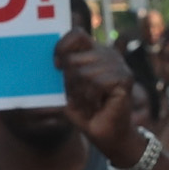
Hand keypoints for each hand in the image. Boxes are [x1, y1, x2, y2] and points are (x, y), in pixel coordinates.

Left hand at [52, 30, 140, 162]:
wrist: (106, 134)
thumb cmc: (85, 112)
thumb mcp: (66, 90)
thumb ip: (59, 74)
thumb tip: (43, 66)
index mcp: (93, 52)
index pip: (75, 34)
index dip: (61, 48)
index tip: (56, 67)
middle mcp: (107, 54)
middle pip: (73, 59)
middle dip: (69, 83)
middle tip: (80, 97)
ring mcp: (119, 65)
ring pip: (83, 73)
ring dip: (81, 94)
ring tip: (90, 103)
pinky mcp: (125, 78)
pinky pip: (96, 83)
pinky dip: (91, 98)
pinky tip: (98, 105)